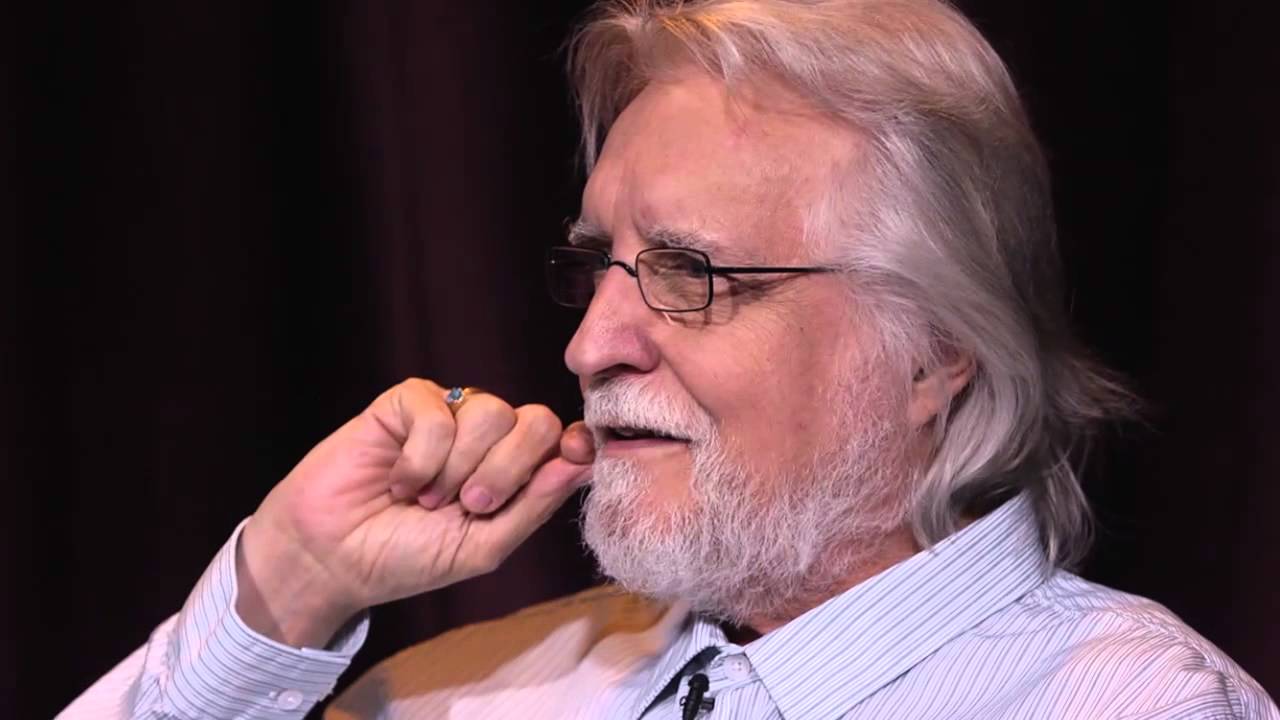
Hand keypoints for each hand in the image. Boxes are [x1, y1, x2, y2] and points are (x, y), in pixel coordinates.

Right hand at [234, 379, 593, 647]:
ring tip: (426, 498)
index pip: (562, 440)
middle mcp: (488, 439)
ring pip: (492, 412)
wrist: (332, 559)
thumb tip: (583, 461)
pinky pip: (439, 411)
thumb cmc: (407, 557)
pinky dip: (421, 457)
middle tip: (470, 504)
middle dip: (508, 470)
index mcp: (514, 472)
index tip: (573, 456)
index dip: (574, 444)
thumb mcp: (483, 546)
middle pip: (536, 421)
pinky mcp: (407, 402)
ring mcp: (449, 415)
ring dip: (458, 468)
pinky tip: (399, 481)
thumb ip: (534, 504)